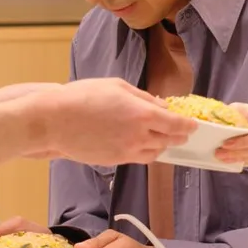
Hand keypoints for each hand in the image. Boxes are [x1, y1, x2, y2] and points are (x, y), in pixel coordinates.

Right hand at [26, 78, 197, 165]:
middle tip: (182, 131)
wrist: (54, 120)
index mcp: (143, 114)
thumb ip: (144, 98)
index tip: (193, 125)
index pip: (176, 124)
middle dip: (178, 136)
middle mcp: (139, 135)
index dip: (188, 126)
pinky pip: (138, 158)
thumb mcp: (118, 87)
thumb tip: (161, 106)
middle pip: (169, 140)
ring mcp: (127, 150)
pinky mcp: (115, 160)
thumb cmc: (83, 96)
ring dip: (162, 145)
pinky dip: (146, 152)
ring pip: (155, 153)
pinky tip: (143, 144)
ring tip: (162, 137)